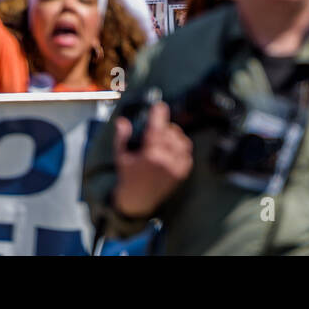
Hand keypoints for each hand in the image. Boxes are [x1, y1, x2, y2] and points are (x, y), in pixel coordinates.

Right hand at [111, 101, 193, 218]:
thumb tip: (122, 121)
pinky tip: (170, 151)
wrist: (138, 201)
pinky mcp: (183, 172)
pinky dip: (180, 148)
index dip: (159, 114)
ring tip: (163, 141)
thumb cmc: (128, 178)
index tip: (159, 106)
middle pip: (171, 132)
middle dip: (163, 128)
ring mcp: (176, 167)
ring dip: (173, 137)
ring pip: (182, 141)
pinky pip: (187, 153)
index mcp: (150, 155)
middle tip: (155, 131)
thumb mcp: (121, 157)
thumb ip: (122, 137)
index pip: (157, 128)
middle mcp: (166, 160)